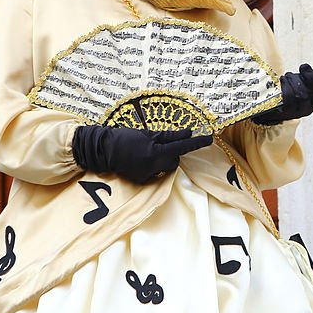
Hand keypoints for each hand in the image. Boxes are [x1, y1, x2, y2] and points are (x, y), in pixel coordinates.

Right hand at [72, 125, 212, 183]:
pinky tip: (140, 159)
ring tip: (147, 151)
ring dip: (163, 159)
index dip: (196, 142)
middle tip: (159, 143)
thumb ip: (169, 136)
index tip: (209, 138)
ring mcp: (147, 175)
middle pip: (174, 160)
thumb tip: (187, 133)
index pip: (181, 147)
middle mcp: (153, 166)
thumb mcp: (148, 134)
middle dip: (172, 152)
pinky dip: (153, 166)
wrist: (103, 151)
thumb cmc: (125, 138)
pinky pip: (155, 173)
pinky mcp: (142, 180)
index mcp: (155, 152)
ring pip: (166, 167)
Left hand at [252, 64, 312, 125]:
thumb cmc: (282, 94)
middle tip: (304, 66)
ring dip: (290, 79)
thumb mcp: (300, 83)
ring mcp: (297, 109)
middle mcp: (308, 108)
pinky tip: (278, 88)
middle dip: (310, 75)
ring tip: (282, 84)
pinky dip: (283, 84)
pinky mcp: (286, 108)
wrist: (261, 109)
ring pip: (300, 85)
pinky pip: (289, 89)